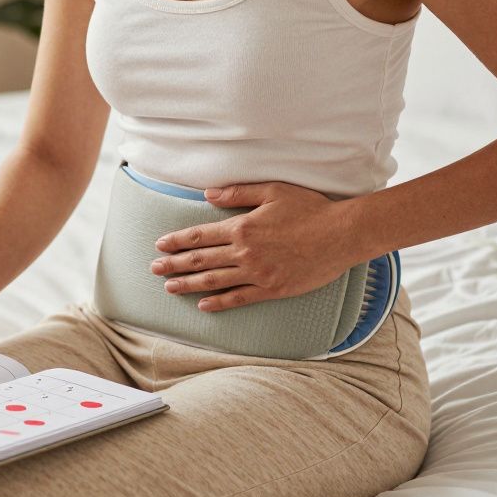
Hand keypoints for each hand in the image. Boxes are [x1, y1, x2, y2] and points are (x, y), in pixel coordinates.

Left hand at [149, 181, 361, 311]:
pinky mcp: (272, 289)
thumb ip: (238, 192)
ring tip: (170, 288)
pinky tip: (203, 305)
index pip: (200, 236)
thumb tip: (208, 193)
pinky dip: (219, 302)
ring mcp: (257, 273)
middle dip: (174, 265)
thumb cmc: (310, 208)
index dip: (177, 241)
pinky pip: (239, 298)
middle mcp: (245, 252)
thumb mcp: (272, 191)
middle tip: (154, 269)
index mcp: (242, 227)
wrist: (342, 235)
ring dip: (188, 285)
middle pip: (201, 261)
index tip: (160, 245)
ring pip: (214, 282)